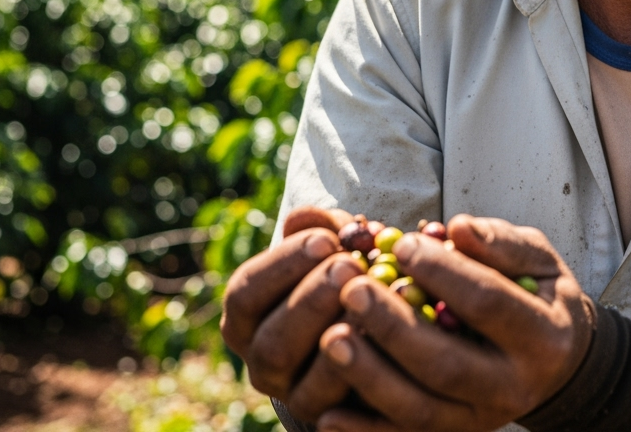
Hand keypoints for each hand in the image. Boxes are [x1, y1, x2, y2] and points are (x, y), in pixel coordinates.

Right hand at [220, 207, 368, 422]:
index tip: (327, 239)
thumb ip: (322, 228)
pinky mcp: (327, 415)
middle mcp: (261, 360)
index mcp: (248, 315)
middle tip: (350, 267)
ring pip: (303, 379)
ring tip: (369, 300)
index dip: (284, 264)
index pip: (246, 292)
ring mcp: (294, 394)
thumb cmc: (345, 275)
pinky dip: (362, 371)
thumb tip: (320, 219)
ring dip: (339, 337)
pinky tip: (384, 335)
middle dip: (312, 300)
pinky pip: (340, 405)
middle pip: (273, 341)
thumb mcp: (331, 247)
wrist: (374, 332)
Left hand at [313, 214, 595, 431]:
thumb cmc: (538, 295)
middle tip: (352, 289)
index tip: (402, 243)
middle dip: (394, 327)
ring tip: (333, 337)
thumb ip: (501, 243)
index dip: (443, 273)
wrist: (559, 362)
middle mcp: (514, 387)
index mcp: (543, 337)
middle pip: (447, 364)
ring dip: (372, 377)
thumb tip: (457, 229)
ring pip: (420, 409)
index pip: (487, 303)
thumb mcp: (537, 260)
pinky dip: (365, 430)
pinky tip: (328, 412)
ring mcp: (481, 418)